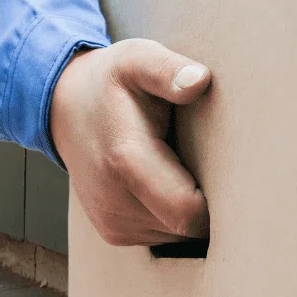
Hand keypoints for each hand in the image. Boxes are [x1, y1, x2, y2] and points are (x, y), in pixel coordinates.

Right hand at [49, 38, 211, 245]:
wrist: (66, 107)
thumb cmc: (111, 81)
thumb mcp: (138, 60)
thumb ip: (167, 70)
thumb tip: (199, 80)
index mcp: (126, 160)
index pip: (188, 212)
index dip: (219, 198)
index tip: (231, 168)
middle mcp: (114, 201)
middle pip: (187, 228)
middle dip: (209, 203)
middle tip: (209, 160)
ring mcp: (112, 222)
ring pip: (177, 236)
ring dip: (188, 209)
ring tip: (182, 166)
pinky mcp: (114, 232)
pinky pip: (162, 236)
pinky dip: (171, 215)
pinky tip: (167, 181)